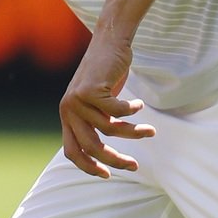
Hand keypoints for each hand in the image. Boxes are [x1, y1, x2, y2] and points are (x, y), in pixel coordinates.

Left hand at [58, 31, 154, 177]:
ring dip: (134, 133)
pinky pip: (118, 111)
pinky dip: (133, 111)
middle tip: (135, 165)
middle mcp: (68, 110)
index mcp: (68, 116)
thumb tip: (104, 155)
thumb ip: (95, 122)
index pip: (72, 151)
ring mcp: (78, 99)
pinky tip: (140, 105)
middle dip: (115, 160)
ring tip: (150, 131)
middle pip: (92, 146)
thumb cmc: (105, 75)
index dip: (88, 167)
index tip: (108, 175)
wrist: (108, 43)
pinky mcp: (91, 89)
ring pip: (110, 129)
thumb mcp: (96, 102)